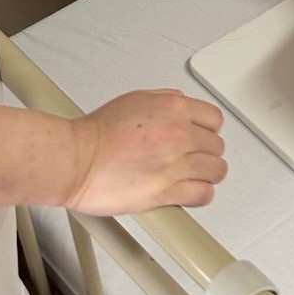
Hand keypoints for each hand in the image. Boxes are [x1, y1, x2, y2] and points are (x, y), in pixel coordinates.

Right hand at [65, 90, 226, 212]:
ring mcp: (175, 164)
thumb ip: (165, 100)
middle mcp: (179, 134)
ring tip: (194, 177)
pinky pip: (203, 194)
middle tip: (193, 159)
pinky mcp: (166, 192)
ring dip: (207, 174)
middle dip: (206, 153)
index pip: (214, 120)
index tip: (202, 139)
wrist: (76, 159)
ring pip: (216, 170)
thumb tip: (180, 105)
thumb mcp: (136, 99)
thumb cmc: (96, 132)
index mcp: (174, 109)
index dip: (208, 131)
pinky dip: (201, 195)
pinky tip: (191, 192)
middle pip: (217, 146)